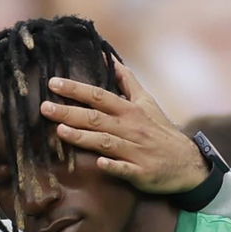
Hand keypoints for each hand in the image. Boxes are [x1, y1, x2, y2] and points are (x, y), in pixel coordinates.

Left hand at [42, 62, 208, 194]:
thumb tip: (111, 59)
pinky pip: (125, 169)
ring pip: (105, 142)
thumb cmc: (161, 131)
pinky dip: (113, 165)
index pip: (98, 96)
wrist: (186, 163)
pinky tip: (98, 163)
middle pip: (96, 118)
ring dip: (83, 137)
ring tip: (60, 131)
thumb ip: (127, 82)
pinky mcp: (141, 172)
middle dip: (70, 112)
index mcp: (129, 110)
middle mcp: (130, 128)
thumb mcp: (147, 102)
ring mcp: (135, 151)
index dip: (75, 89)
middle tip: (44, 108)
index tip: (53, 83)